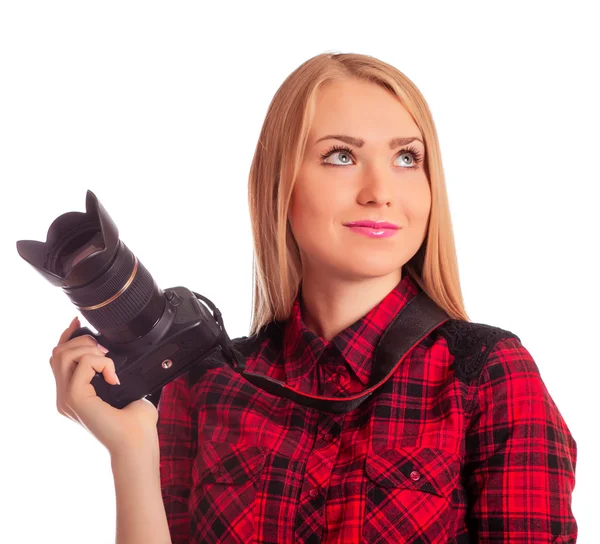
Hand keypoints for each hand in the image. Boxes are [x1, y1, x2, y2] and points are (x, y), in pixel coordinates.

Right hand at [50, 316, 158, 457]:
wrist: (138, 442)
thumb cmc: (136, 423)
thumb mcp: (125, 390)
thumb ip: (115, 373)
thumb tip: (118, 356)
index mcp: (73, 396)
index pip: (58, 360)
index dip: (67, 337)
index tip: (79, 323)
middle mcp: (64, 398)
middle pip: (57, 354)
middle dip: (82, 340)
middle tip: (105, 349)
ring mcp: (67, 399)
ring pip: (64, 355)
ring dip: (90, 350)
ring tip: (108, 362)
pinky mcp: (76, 399)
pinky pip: (82, 365)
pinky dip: (102, 363)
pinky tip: (114, 377)